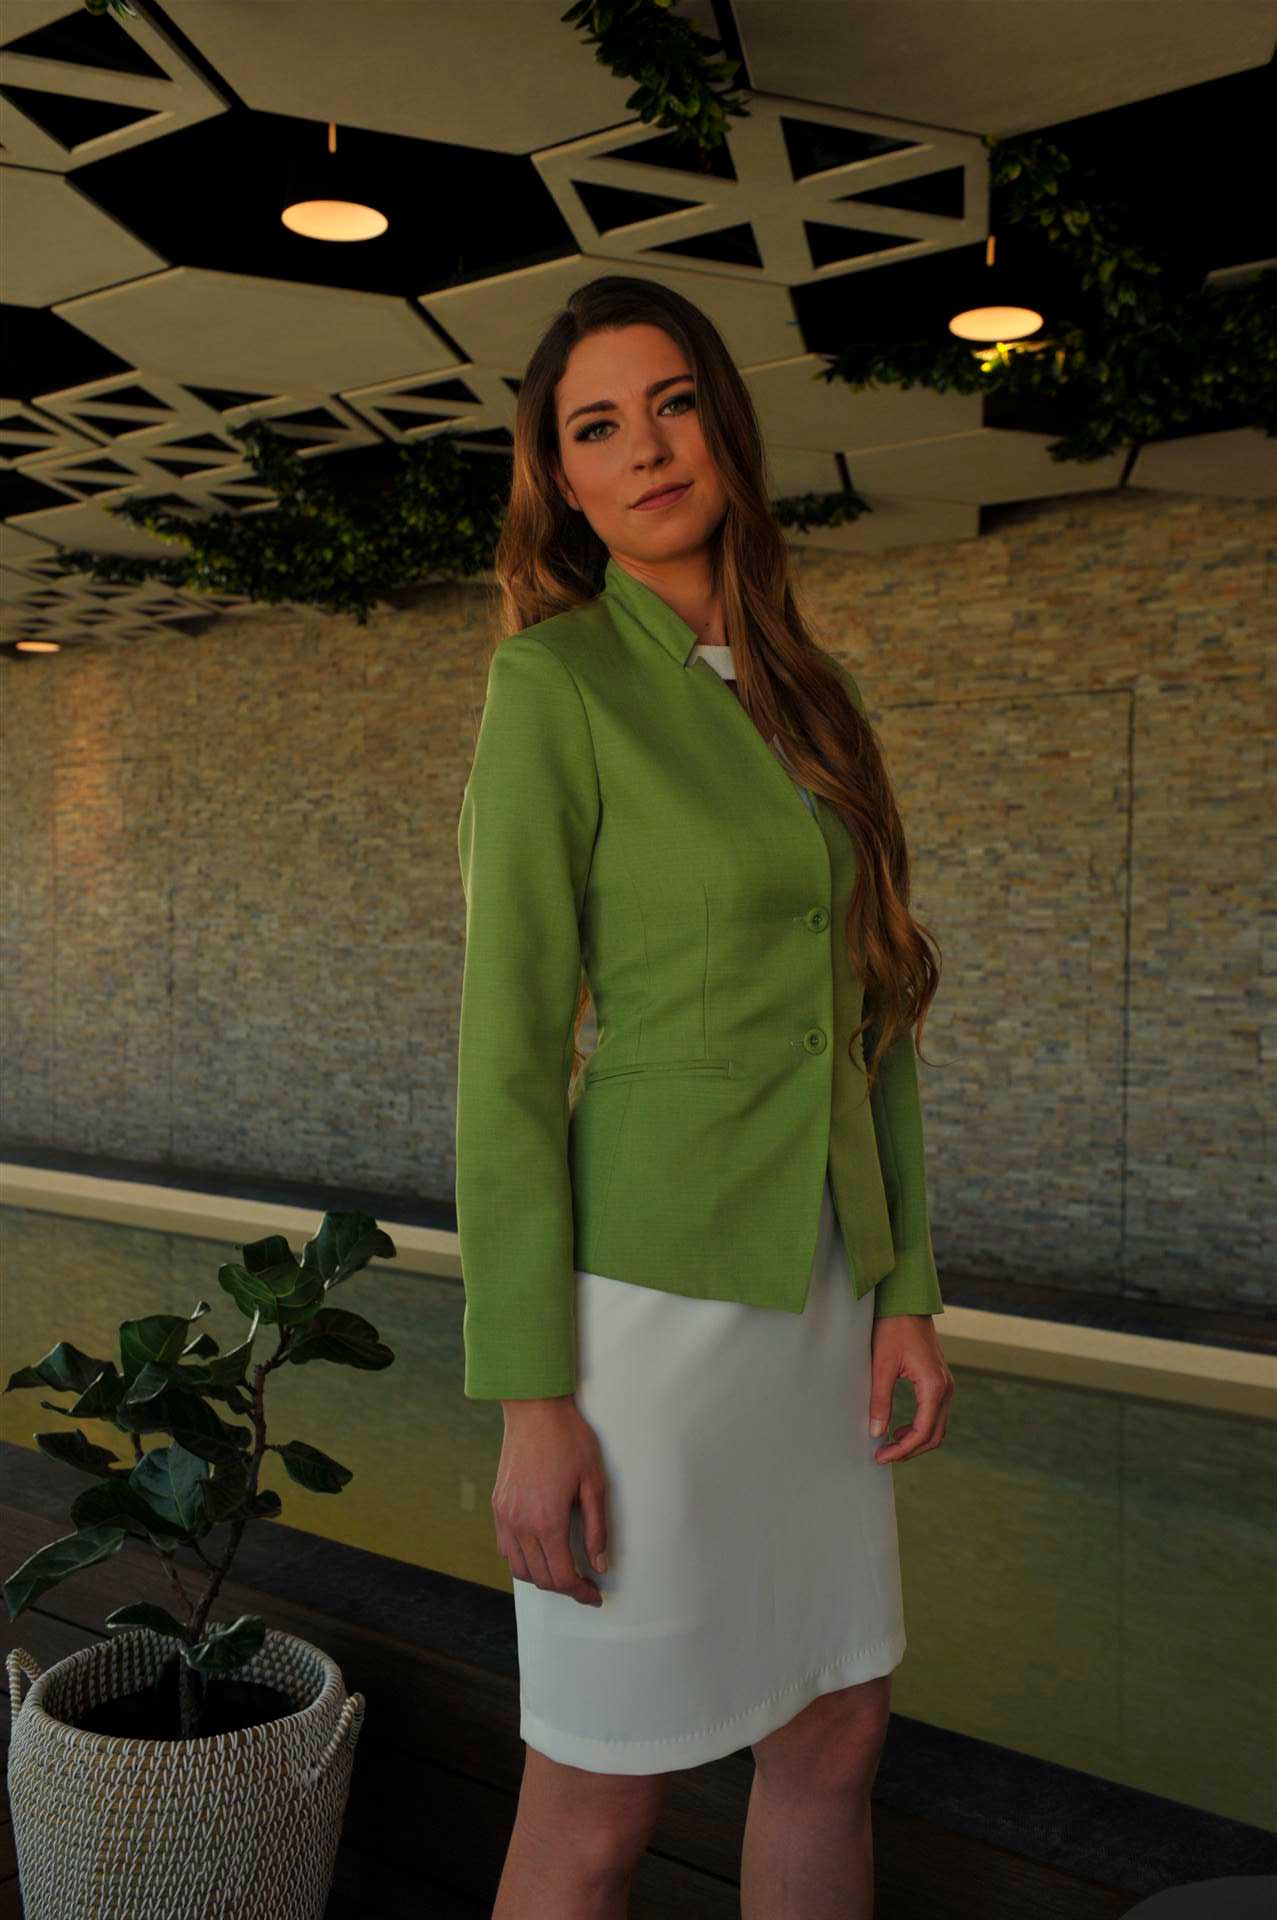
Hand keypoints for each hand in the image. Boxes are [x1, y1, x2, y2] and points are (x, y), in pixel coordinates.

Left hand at [868, 1314, 954, 1463]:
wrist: (906, 1303)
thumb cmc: (893, 1329)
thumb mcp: (881, 1365)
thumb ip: (879, 1401)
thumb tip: (875, 1433)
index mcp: (933, 1386)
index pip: (922, 1432)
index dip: (901, 1450)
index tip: (880, 1456)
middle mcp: (945, 1388)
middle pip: (934, 1435)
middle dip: (910, 1450)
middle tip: (883, 1455)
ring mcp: (945, 1385)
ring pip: (937, 1426)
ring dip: (916, 1440)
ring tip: (889, 1444)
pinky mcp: (940, 1381)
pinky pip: (935, 1413)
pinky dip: (920, 1427)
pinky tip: (899, 1428)